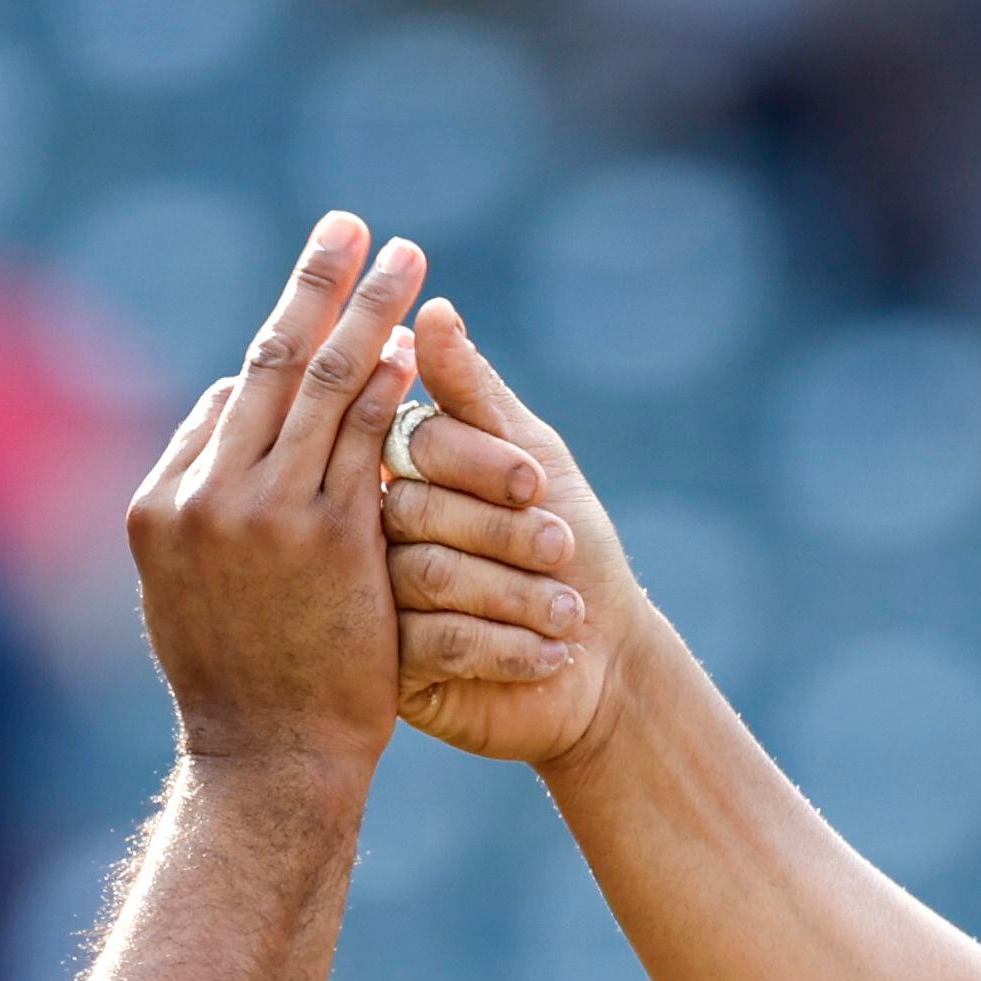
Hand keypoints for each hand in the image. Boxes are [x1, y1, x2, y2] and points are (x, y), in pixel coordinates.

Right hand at [126, 215, 435, 774]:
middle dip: (316, 283)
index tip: (322, 291)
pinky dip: (388, 388)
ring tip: (405, 258)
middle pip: (267, 360)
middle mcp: (201, 494)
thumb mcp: (185, 597)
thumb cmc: (236, 690)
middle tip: (352, 222)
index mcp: (161, 502)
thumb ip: (198, 513)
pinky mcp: (324, 539)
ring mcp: (261, 514)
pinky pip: (361, 440)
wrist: (267, 763)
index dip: (282, 339)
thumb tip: (224, 430)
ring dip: (367, 313)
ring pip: (319, 384)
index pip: (229, 397)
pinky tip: (416, 348)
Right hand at [382, 298, 649, 767]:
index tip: (534, 482)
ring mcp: (378, 604)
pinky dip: (503, 646)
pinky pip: (434, 646)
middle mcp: (377, 533)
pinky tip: (552, 652)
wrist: (603, 665)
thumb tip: (433, 309)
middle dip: (500, 531)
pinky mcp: (394, 670)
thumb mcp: (534, 463)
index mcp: (403, 472)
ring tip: (569, 609)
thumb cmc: (572, 550)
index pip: (414, 443)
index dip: (476, 460)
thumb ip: (478, 398)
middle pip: (413, 511)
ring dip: (511, 592)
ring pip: (424, 578)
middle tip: (560, 548)